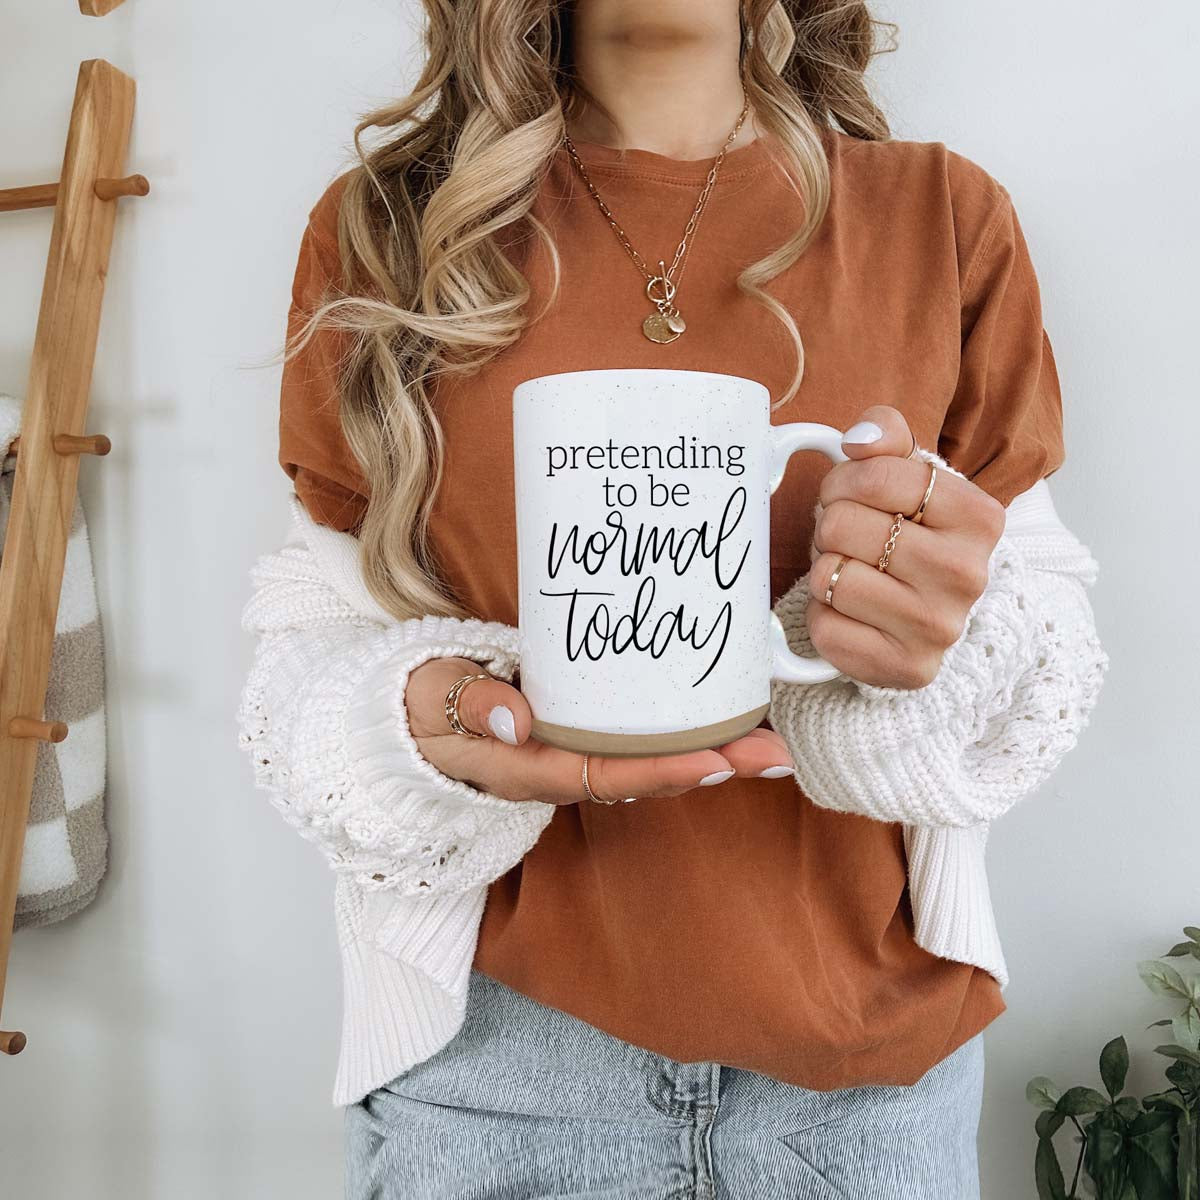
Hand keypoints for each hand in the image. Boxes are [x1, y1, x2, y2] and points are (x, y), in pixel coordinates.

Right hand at [405, 657, 794, 803]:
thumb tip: (516, 718)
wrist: (407, 716)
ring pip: (649, 762)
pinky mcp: (578, 735)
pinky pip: (636, 743)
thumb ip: (470, 706)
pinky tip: (720, 720)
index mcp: (526, 768)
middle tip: (776, 754)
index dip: (663, 770)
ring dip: (710, 754)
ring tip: (768, 741)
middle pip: (645, 776)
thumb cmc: (420, 706)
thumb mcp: (431, 699)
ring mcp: (571, 754)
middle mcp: (559, 770)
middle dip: (712, 766)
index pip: (605, 775)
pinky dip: (682, 735)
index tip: (718, 760)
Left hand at [807, 405, 1005, 689]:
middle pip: (841, 525)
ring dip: (826, 571)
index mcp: (979, 517)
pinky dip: (824, 617)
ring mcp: (939, 628)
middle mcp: (967, 575)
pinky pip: (825, 629)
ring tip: (852, 574)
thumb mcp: (910, 477)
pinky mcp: (906, 669)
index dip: (845, 480)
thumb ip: (887, 436)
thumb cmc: (912, 538)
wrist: (930, 618)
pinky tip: (852, 614)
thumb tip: (861, 437)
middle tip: (849, 540)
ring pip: (829, 577)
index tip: (850, 494)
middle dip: (830, 527)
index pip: (877, 475)